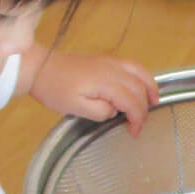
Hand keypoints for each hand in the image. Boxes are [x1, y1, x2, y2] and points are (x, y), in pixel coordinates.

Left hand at [28, 51, 158, 134]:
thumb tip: (114, 110)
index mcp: (106, 82)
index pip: (132, 102)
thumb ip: (100, 112)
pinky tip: (142, 85)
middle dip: (143, 109)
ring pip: (140, 72)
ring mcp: (110, 62)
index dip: (137, 119)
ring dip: (150, 87)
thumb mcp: (74, 108)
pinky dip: (142, 76)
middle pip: (139, 88)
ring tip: (154, 102)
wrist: (40, 67)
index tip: (134, 134)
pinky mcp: (106, 60)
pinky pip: (132, 65)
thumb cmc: (54, 90)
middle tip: (139, 126)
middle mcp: (113, 69)